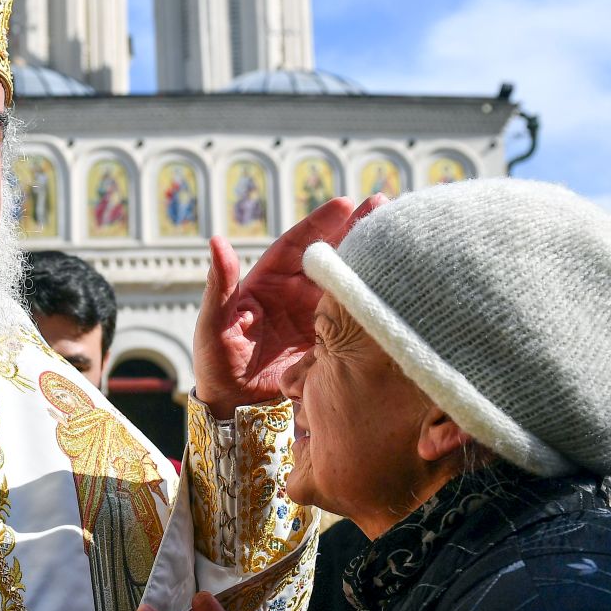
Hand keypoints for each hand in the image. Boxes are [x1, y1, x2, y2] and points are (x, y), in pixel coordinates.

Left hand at [192, 194, 384, 418]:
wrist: (235, 406)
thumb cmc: (215, 363)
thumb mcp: (213, 324)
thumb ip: (219, 286)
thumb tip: (217, 241)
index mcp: (268, 281)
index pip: (298, 244)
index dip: (321, 223)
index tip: (345, 204)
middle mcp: (295, 292)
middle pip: (329, 254)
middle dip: (355, 229)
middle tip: (384, 204)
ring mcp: (315, 314)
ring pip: (345, 281)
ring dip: (369, 261)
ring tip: (398, 237)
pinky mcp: (329, 338)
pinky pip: (351, 316)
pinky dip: (370, 301)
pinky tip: (394, 287)